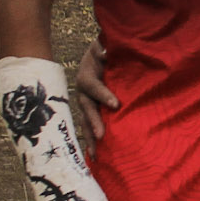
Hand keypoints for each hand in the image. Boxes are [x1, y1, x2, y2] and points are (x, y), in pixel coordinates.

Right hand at [73, 39, 119, 155]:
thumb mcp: (105, 43)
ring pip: (86, 120)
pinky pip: (90, 124)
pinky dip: (93, 139)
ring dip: (90, 136)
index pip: (92, 85)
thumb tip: (105, 53)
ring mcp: (87, 101)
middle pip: (86, 107)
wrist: (105, 52)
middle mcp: (84, 90)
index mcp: (87, 73)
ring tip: (95, 154)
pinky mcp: (93, 109)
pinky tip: (96, 156)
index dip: (102, 94)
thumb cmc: (109, 47)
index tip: (116, 105)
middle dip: (93, 121)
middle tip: (101, 135)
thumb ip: (104, 47)